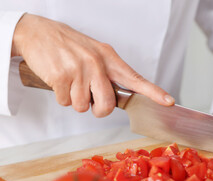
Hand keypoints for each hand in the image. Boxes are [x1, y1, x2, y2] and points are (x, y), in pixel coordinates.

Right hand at [11, 14, 174, 116]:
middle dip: (98, 110)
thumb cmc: (69, 46)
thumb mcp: (95, 53)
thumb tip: (117, 98)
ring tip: (70, 81)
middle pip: (107, 105)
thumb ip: (108, 73)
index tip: (168, 102)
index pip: (135, 78)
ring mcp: (79, 70)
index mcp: (109, 58)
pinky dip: (61, 96)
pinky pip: (65, 102)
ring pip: (83, 107)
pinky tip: (59, 80)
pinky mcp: (61, 76)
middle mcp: (97, 63)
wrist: (38, 32)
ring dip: (75, 100)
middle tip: (89, 99)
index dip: (153, 92)